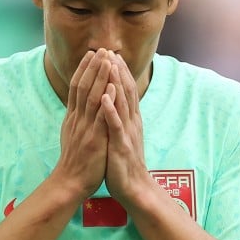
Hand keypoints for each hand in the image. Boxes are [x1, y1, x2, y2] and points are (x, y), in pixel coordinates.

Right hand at [54, 49, 116, 197]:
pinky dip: (106, 99)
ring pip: (92, 97)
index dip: (84, 69)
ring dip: (100, 77)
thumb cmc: (74, 162)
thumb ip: (76, 120)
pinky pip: (100, 116)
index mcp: (73, 118)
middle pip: (83, 86)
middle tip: (102, 48)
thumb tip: (77, 106)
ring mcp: (85, 128)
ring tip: (108, 59)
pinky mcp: (94, 139)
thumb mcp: (72, 135)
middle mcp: (77, 119)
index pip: (77, 87)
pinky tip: (111, 86)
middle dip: (93, 67)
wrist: (69, 183)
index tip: (92, 54)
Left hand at [101, 54, 148, 202]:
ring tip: (110, 65)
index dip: (120, 72)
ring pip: (122, 103)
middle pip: (126, 91)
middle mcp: (131, 122)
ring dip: (116, 83)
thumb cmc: (124, 163)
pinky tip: (105, 97)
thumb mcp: (123, 135)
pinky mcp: (121, 145)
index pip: (126, 91)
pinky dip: (111, 110)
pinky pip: (115, 125)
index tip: (113, 55)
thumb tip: (116, 104)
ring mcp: (127, 133)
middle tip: (111, 51)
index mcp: (130, 120)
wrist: (134, 188)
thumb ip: (121, 119)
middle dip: (118, 71)